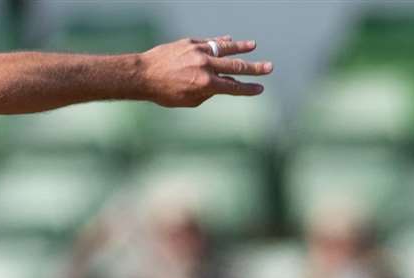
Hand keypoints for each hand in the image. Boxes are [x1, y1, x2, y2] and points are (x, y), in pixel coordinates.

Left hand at [140, 37, 272, 105]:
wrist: (144, 75)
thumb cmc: (164, 93)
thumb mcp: (187, 101)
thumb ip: (206, 93)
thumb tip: (219, 85)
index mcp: (205, 84)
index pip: (232, 87)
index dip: (247, 89)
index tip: (260, 88)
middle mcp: (205, 66)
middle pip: (235, 66)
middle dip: (254, 68)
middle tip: (269, 67)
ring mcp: (199, 52)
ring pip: (225, 48)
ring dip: (240, 47)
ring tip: (253, 46)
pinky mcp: (191, 43)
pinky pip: (210, 41)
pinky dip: (220, 42)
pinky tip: (229, 40)